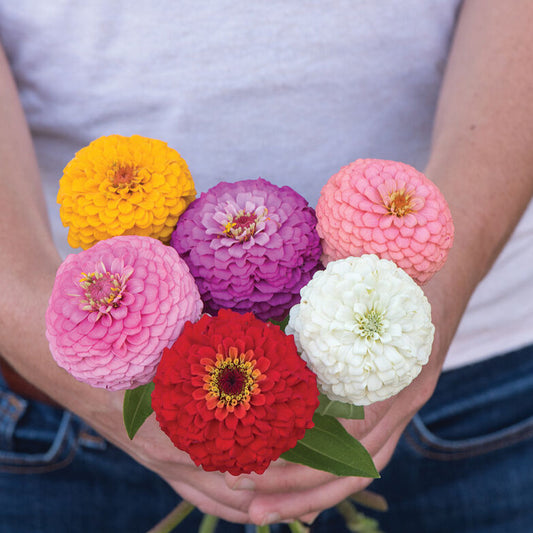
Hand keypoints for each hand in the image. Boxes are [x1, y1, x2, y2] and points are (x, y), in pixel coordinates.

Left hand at [223, 277, 449, 525]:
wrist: (442, 276)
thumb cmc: (397, 274)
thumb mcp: (366, 288)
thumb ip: (331, 312)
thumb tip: (272, 332)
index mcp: (397, 368)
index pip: (353, 428)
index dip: (307, 450)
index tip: (261, 462)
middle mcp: (405, 397)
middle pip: (356, 462)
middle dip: (302, 488)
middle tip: (251, 506)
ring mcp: (405, 405)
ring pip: (362, 468)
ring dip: (313, 494)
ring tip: (264, 509)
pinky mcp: (397, 407)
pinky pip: (368, 455)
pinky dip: (334, 475)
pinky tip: (300, 491)